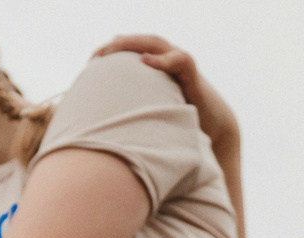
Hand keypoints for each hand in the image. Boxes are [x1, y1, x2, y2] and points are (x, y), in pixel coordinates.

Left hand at [95, 35, 237, 158]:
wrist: (213, 128)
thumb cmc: (180, 120)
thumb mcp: (153, 112)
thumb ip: (136, 106)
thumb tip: (108, 117)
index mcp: (157, 67)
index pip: (132, 51)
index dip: (112, 51)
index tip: (90, 60)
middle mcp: (168, 60)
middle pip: (141, 43)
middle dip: (119, 44)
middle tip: (98, 53)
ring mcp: (182, 65)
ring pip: (157, 44)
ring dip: (135, 43)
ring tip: (114, 45)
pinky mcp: (194, 76)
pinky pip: (180, 61)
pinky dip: (162, 60)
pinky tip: (145, 60)